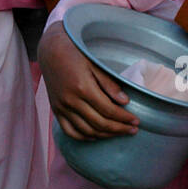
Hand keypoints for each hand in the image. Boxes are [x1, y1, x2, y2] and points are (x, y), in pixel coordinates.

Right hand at [37, 22, 138, 139]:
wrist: (51, 51)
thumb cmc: (75, 55)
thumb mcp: (95, 64)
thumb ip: (110, 84)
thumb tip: (125, 102)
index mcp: (83, 88)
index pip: (108, 110)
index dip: (124, 118)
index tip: (136, 121)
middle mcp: (71, 100)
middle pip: (99, 123)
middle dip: (119, 129)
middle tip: (132, 130)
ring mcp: (62, 107)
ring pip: (86, 131)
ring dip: (105, 135)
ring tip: (118, 133)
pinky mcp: (56, 110)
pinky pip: (70, 131)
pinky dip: (84, 137)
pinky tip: (96, 135)